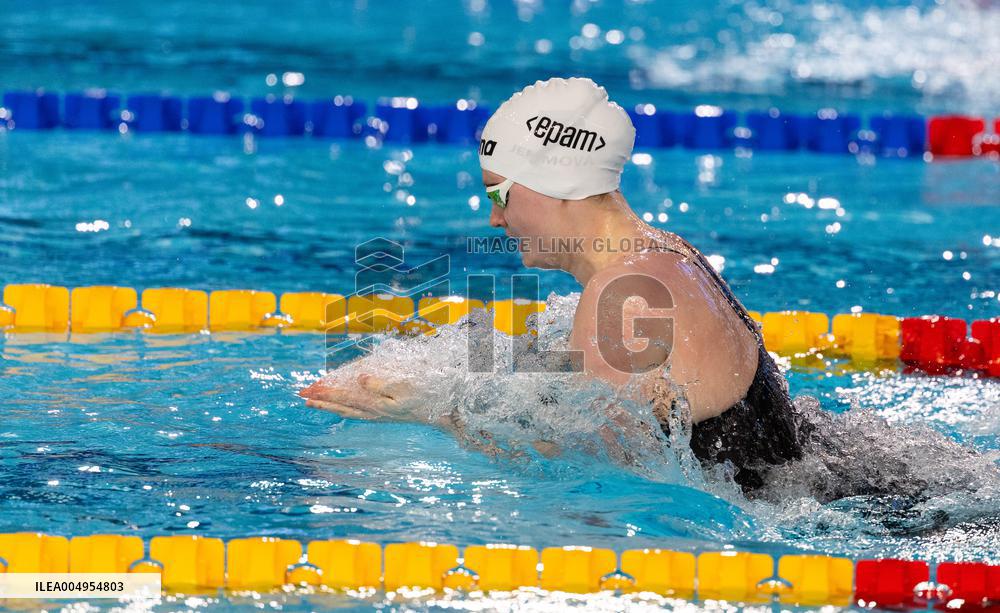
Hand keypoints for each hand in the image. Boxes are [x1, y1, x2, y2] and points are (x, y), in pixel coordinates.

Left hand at [299, 373, 418, 421]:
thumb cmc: (423, 397)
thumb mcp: (404, 387)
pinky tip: (339, 410)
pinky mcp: (382, 415)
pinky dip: (343, 410)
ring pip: (346, 411)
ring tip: (312, 402)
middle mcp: (373, 412)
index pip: (346, 396)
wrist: (439, 414)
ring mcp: (377, 415)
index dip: (328, 391)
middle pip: (341, 406)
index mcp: (375, 404)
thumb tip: (360, 378)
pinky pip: (356, 414)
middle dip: (321, 400)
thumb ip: (381, 384)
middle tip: (302, 395)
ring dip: (328, 406)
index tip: (311, 387)